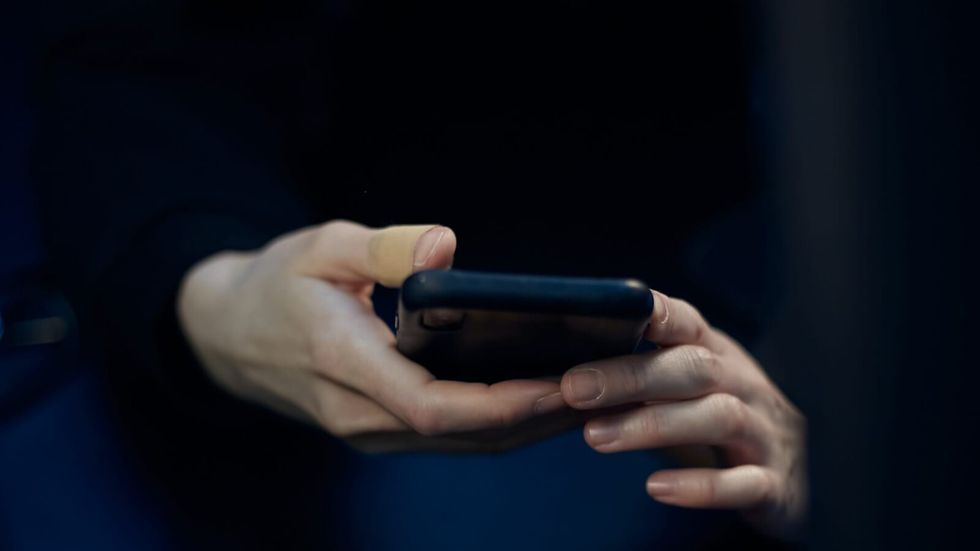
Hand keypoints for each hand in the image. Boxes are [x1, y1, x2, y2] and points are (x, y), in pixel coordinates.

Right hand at [177, 220, 571, 451]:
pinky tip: (539, 400)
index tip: (561, 384)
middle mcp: (358, 414)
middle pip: (462, 433)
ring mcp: (367, 431)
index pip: (433, 405)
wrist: (228, 335)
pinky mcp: (376, 431)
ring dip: (526, 426)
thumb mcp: (319, 247)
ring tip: (588, 394)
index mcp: (343, 364)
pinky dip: (499, 424)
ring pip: (460, 443)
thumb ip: (383, 248)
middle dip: (536, 416)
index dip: (502, 403)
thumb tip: (446, 246)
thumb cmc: (276, 283)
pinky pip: (448, 437)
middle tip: (602, 387)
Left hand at [560, 291, 805, 535]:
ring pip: (717, 418)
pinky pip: (743, 483)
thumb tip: (562, 375)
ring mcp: (765, 433)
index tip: (614, 308)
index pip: (687, 323)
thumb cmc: (716, 421)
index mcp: (717, 355)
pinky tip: (657, 488)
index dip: (656, 312)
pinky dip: (700, 486)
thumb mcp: (684, 388)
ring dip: (653, 425)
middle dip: (632, 376)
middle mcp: (745, 386)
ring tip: (596, 436)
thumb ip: (638, 377)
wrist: (794, 476)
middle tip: (575, 388)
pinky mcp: (774, 484)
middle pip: (694, 369)